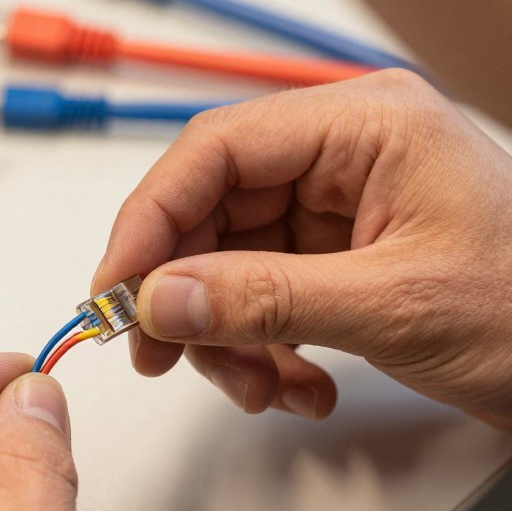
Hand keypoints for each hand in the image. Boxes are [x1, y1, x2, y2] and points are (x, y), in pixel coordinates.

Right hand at [93, 70, 511, 427]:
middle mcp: (342, 155)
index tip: (118, 287)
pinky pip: (257, 293)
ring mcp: (334, 206)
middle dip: (183, 290)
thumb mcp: (393, 305)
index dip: (152, 219)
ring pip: (226, 261)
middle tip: (159, 351)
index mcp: (364, 125)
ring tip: (256, 385)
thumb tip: (160, 299)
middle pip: (212, 208)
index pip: (217, 150)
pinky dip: (258, 347)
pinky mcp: (331, 254)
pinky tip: (294, 384)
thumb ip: (264, 299)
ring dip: (225, 334)